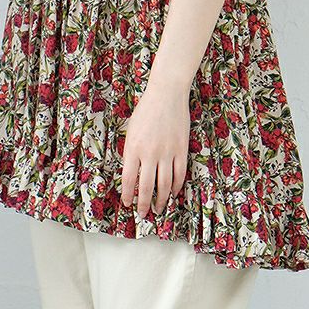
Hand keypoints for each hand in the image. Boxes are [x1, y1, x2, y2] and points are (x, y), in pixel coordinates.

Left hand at [119, 77, 190, 218]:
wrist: (166, 94)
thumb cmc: (146, 110)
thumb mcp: (131, 131)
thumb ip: (130, 152)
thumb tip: (131, 175)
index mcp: (133, 148)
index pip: (128, 180)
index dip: (128, 195)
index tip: (127, 204)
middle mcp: (150, 153)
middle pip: (146, 187)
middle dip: (144, 204)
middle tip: (143, 214)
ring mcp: (167, 153)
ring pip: (164, 185)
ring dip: (161, 201)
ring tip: (159, 210)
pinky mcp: (181, 150)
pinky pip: (179, 175)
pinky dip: (176, 187)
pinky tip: (172, 194)